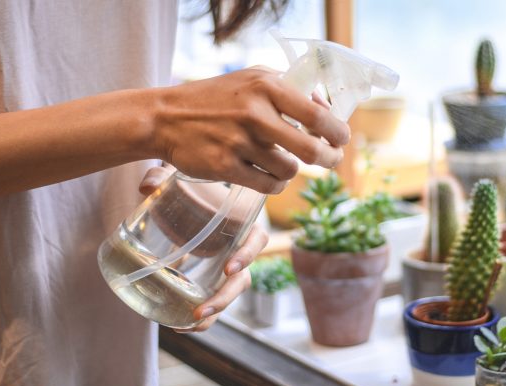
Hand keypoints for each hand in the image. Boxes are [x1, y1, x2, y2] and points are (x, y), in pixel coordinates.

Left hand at [138, 166, 268, 332]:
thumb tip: (146, 186)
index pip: (256, 240)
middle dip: (224, 298)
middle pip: (242, 281)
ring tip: (189, 323)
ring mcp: (225, 269)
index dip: (247, 255)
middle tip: (202, 309)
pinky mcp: (210, 280)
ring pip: (228, 297)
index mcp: (241, 223)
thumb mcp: (177, 178)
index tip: (229, 268)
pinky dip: (200, 319)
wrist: (186, 199)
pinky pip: (212, 303)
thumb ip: (161, 178)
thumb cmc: (191, 187)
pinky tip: (178, 327)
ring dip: (213, 313)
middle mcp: (238, 250)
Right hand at [153, 68, 349, 193]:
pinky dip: (274, 184)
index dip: (337, 132)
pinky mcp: (224, 167)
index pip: (318, 114)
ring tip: (280, 163)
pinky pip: (268, 185)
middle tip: (329, 160)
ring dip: (290, 171)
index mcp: (266, 85)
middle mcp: (254, 113)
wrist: (164, 117)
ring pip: (289, 171)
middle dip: (328, 159)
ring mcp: (239, 142)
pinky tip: (267, 176)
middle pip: (311, 150)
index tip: (341, 139)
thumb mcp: (251, 80)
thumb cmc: (215, 98)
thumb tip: (327, 111)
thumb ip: (289, 91)